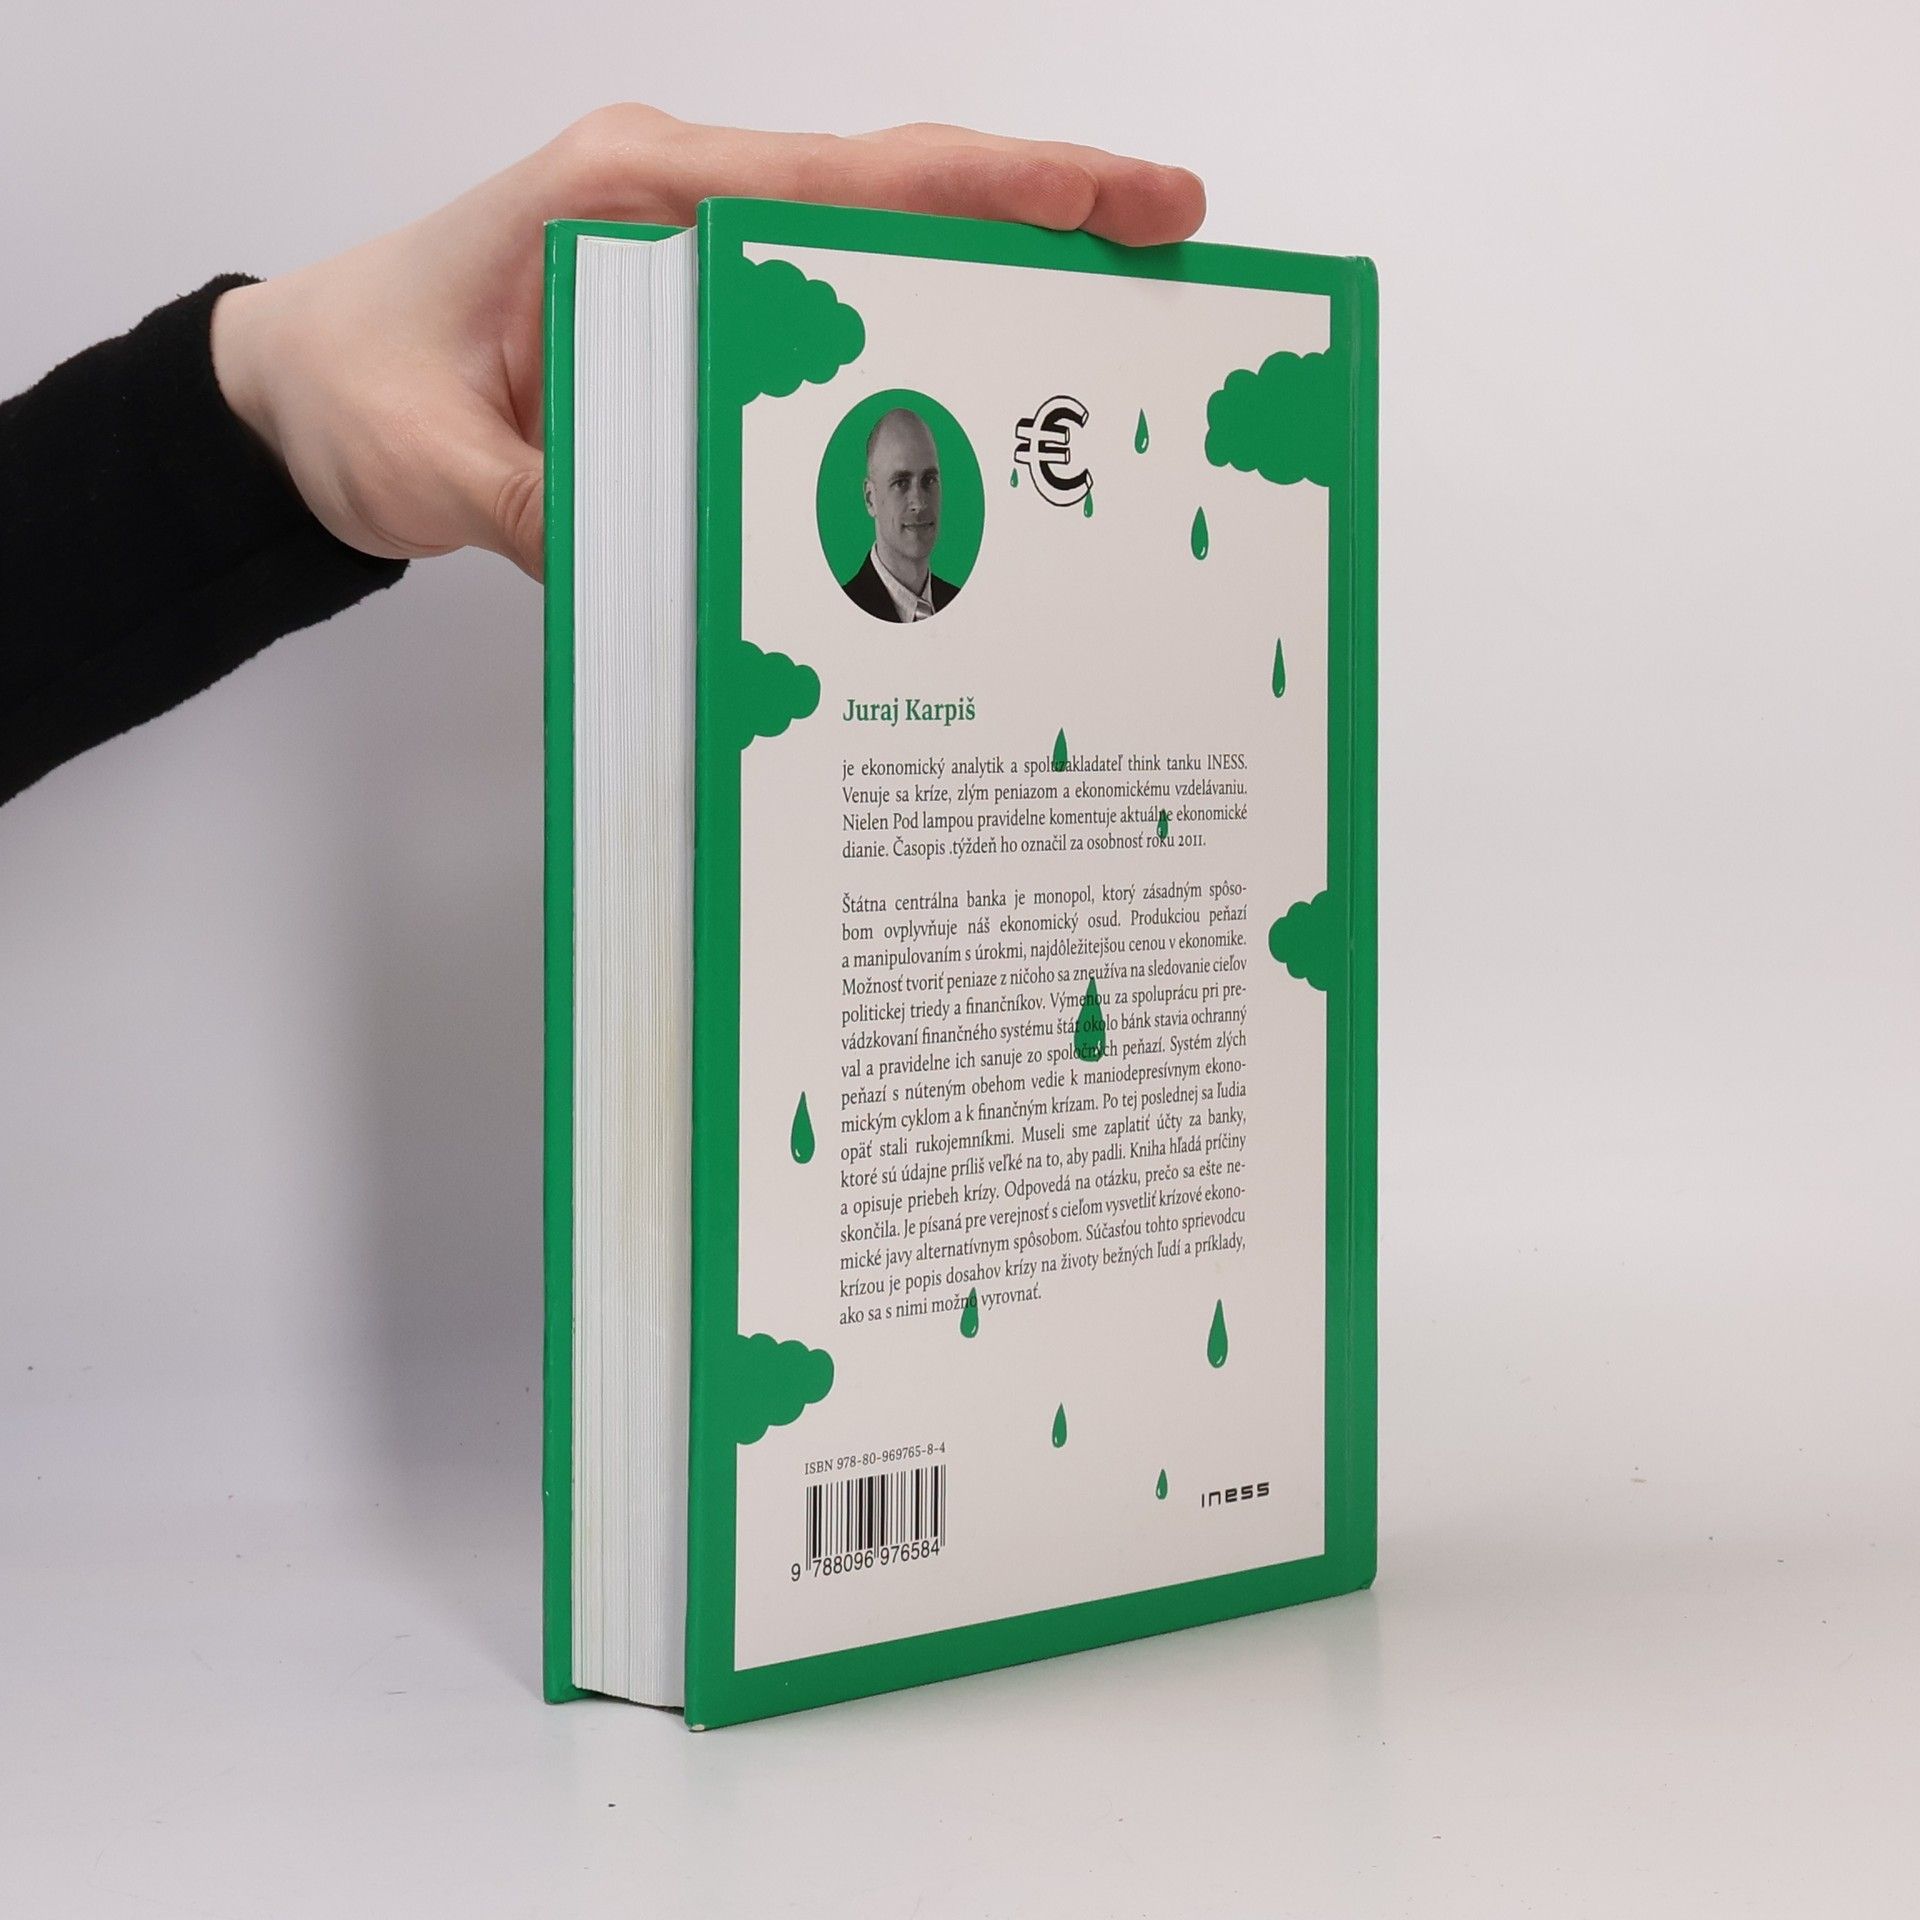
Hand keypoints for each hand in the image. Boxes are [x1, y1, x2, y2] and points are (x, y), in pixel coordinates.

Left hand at [210, 107, 1205, 579]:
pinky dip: (904, 355)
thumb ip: (560, 513)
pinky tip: (968, 410)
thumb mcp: (437, 462)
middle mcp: (680, 211)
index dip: (1001, 187)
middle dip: (1041, 220)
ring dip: (984, 291)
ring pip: (871, 262)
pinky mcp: (690, 325)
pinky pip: (820, 328)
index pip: (850, 182)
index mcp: (633, 199)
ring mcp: (691, 263)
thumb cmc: (354, 384)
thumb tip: (700, 580)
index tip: (1123, 199)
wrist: (301, 389)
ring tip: (1103, 342)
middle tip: (1170, 256)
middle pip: (895, 201)